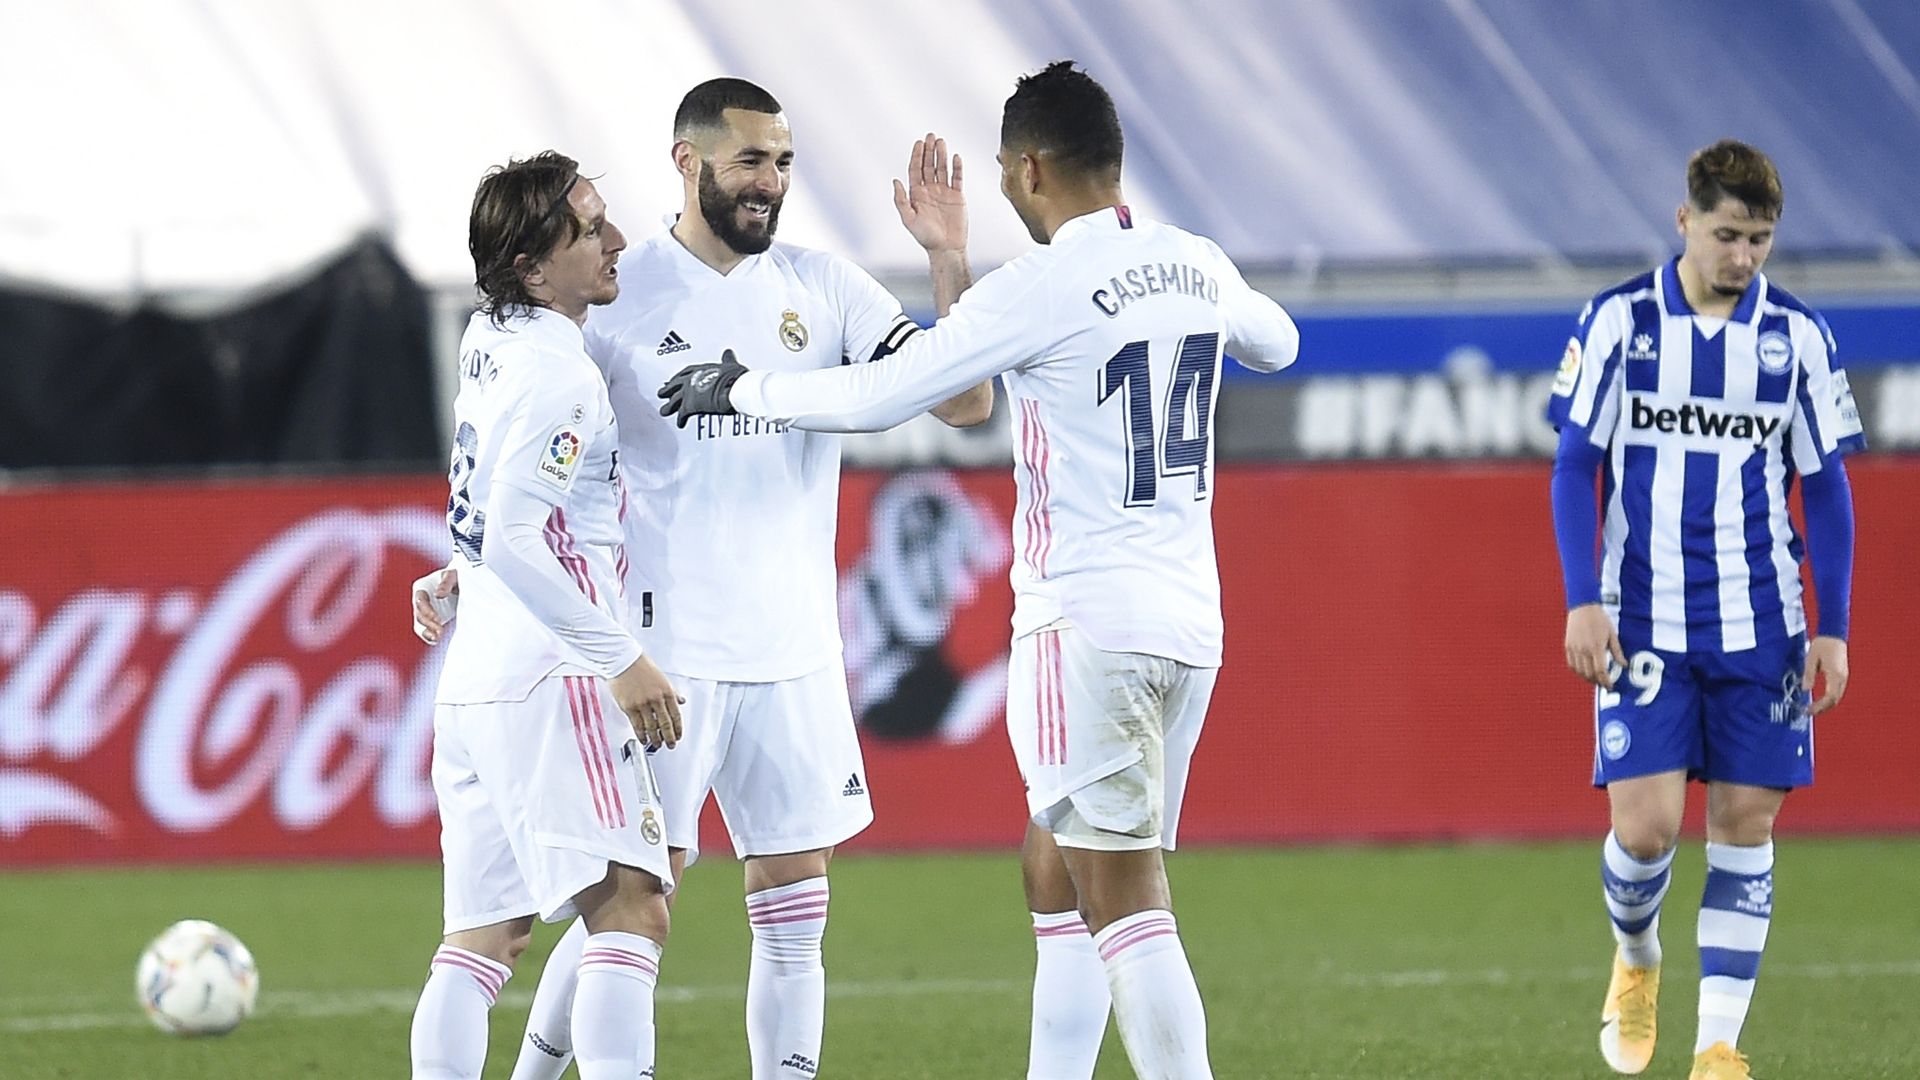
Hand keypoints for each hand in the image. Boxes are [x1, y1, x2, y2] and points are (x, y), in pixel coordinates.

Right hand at [412, 567, 459, 643]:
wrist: (464, 584)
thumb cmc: (457, 576)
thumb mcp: (454, 575)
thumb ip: (446, 583)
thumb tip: (438, 595)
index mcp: (422, 588)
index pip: (420, 601)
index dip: (427, 611)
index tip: (437, 618)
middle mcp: (421, 601)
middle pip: (419, 615)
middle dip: (428, 624)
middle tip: (440, 631)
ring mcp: (425, 612)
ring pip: (420, 624)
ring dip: (427, 632)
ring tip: (437, 638)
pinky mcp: (432, 620)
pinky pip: (426, 630)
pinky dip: (429, 636)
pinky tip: (436, 640)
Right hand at [609, 655, 684, 749]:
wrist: (623, 660)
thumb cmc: (641, 666)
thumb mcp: (662, 677)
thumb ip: (672, 691)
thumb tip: (681, 701)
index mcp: (667, 692)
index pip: (676, 715)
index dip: (678, 729)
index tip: (678, 735)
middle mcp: (656, 699)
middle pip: (665, 724)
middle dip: (669, 738)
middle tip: (671, 744)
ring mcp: (642, 704)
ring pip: (651, 727)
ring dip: (655, 739)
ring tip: (657, 744)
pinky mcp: (629, 707)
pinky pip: (637, 725)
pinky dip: (641, 735)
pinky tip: (643, 739)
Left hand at [657, 348, 747, 426]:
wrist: (734, 389)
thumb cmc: (734, 377)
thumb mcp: (730, 365)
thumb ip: (726, 360)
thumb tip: (728, 353)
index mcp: (700, 369)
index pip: (686, 372)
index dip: (680, 376)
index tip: (675, 379)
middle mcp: (691, 379)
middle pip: (674, 385)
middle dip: (668, 390)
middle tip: (662, 392)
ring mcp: (688, 393)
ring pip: (673, 401)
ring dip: (668, 406)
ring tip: (664, 411)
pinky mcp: (689, 406)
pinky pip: (682, 415)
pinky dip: (681, 420)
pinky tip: (680, 424)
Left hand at [893, 133, 965, 253]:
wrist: (946, 248)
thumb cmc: (926, 237)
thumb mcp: (909, 219)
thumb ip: (901, 200)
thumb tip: (895, 180)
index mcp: (917, 194)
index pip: (916, 169)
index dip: (916, 156)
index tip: (918, 143)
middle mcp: (930, 190)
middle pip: (929, 165)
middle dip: (929, 150)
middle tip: (930, 136)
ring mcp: (944, 192)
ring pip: (942, 168)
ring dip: (942, 155)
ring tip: (941, 141)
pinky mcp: (957, 196)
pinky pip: (957, 178)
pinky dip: (957, 167)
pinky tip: (956, 157)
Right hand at [1564, 603, 1625, 688]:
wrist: (1582, 607)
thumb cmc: (1599, 619)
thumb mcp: (1612, 634)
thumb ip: (1617, 651)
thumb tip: (1624, 665)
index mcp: (1596, 647)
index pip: (1601, 671)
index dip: (1606, 682)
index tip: (1611, 687)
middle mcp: (1583, 650)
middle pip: (1589, 674)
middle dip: (1598, 682)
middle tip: (1604, 684)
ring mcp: (1574, 648)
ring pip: (1579, 671)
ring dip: (1587, 678)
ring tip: (1595, 679)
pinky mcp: (1568, 646)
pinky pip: (1571, 664)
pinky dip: (1578, 671)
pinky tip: (1584, 671)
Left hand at [1803, 635, 1848, 714]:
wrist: (1834, 634)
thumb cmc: (1821, 645)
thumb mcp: (1811, 659)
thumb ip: (1808, 674)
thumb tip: (1805, 690)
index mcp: (1835, 675)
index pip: (1830, 697)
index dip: (1819, 707)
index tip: (1808, 710)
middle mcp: (1842, 678)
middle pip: (1835, 700)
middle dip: (1823, 708)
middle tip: (1809, 712)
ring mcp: (1844, 676)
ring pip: (1837, 696)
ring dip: (1826, 704)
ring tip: (1813, 708)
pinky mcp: (1842, 674)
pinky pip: (1837, 691)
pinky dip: (1829, 698)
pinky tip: (1820, 699)